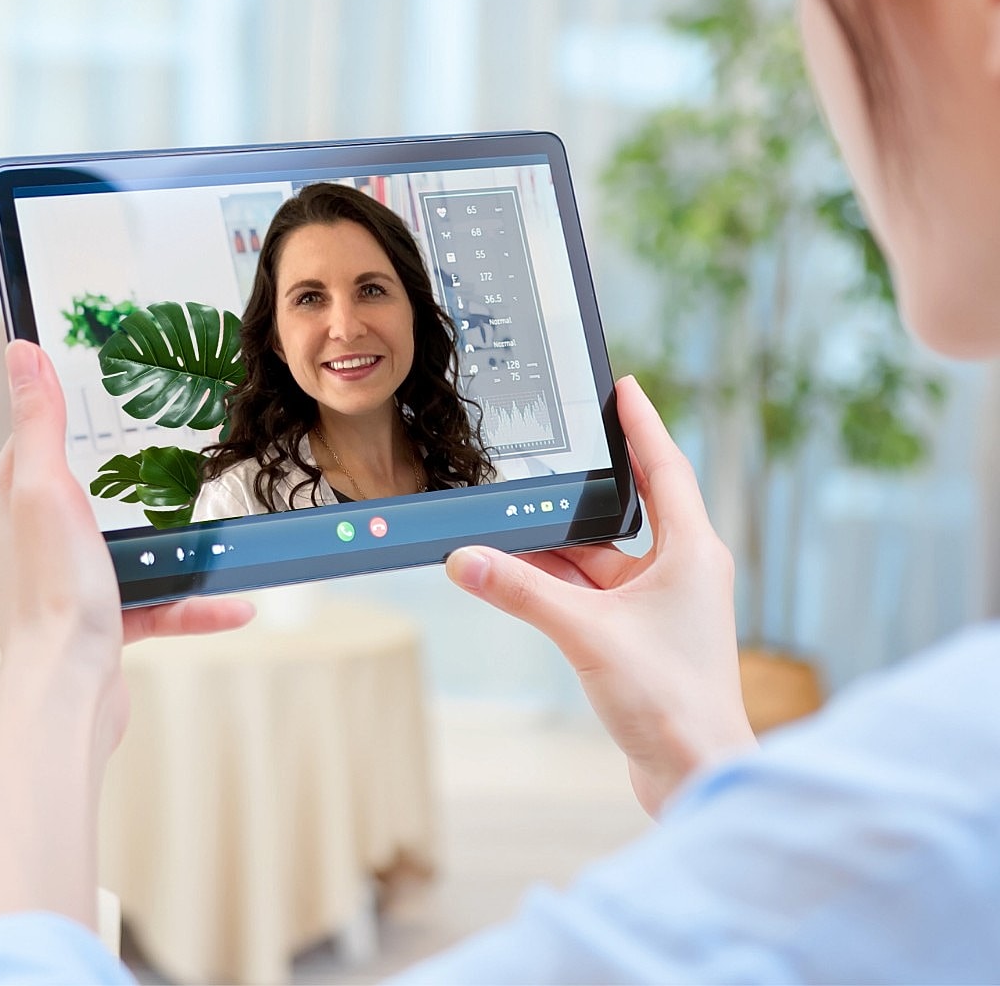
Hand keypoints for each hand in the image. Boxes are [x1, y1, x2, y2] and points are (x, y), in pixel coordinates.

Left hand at [0, 341, 254, 742]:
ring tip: (219, 533)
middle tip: (175, 454)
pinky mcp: (102, 623)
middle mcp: (30, 544)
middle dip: (133, 480)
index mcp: (7, 506)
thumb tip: (21, 351)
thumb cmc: (52, 593)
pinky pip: (156, 602)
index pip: (32, 442)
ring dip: (180, 549)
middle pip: (87, 494)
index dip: (66, 414)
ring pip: (131, 551)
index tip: (109, 392)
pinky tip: (236, 604)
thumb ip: (41, 422)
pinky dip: (194, 603)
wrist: (68, 691)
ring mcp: (68, 584)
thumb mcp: (48, 490)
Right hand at [446, 376, 754, 815]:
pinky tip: (519, 576)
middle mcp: (681, 570)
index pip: (666, 468)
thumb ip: (522, 593)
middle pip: (624, 513)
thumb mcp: (586, 633)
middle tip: (547, 456)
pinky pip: (594, 592)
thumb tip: (466, 560)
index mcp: (691, 551)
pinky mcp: (641, 635)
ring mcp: (661, 605)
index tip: (624, 387)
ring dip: (557, 550)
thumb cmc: (670, 702)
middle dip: (580, 493)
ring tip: (508, 527)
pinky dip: (559, 585)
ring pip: (600, 560)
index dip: (644, 424)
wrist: (695, 775)